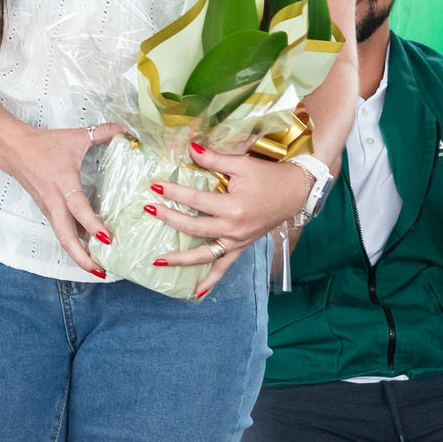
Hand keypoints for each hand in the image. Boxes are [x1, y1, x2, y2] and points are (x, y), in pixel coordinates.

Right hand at [3, 123, 122, 276]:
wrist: (14, 149)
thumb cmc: (45, 145)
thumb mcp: (77, 136)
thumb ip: (104, 132)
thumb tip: (128, 131)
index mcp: (63, 185)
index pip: (79, 210)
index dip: (92, 225)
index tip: (108, 238)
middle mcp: (55, 203)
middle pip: (66, 238)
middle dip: (82, 257)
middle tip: (101, 270)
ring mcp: (49, 210)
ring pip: (63, 239)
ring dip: (79, 255)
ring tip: (98, 268)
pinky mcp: (48, 212)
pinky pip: (62, 232)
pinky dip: (74, 244)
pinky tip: (88, 250)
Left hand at [145, 144, 313, 294]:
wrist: (295, 192)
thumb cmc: (269, 176)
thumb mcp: (242, 164)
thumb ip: (214, 159)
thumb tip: (189, 148)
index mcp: (234, 207)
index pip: (196, 201)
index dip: (174, 193)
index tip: (154, 186)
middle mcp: (234, 229)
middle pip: (194, 228)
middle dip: (169, 219)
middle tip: (148, 210)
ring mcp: (238, 242)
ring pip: (205, 255)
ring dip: (181, 259)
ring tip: (157, 261)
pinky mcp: (241, 247)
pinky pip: (224, 267)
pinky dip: (210, 281)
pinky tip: (196, 293)